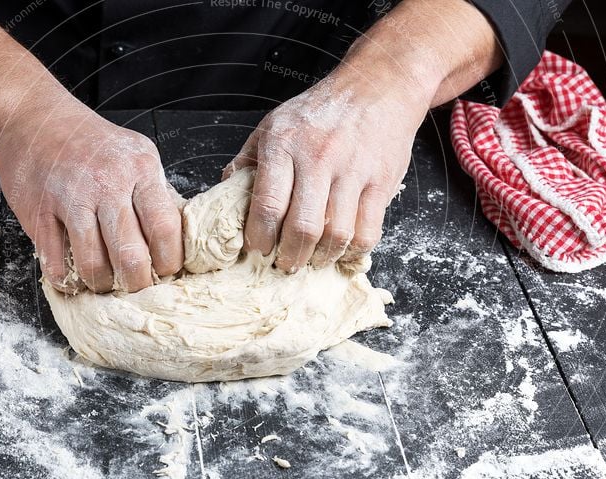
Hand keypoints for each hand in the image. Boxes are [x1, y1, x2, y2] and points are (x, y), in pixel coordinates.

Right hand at [0, 99, 182, 292]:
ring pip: (93, 263)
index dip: (169, 260)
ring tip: (106, 284)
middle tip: (137, 287)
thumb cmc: (91, 142)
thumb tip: (176, 238)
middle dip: (137, 283)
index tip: (168, 272)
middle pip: (131, 254)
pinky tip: (74, 279)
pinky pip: (55, 260)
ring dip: (102, 284)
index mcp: (139, 169)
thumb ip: (154, 192)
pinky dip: (66, 279)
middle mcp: (106, 183)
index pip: (164, 227)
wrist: (33, 118)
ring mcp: (70, 198)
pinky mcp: (39, 211)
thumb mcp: (135, 154)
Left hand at [225, 72, 428, 271]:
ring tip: (312, 260)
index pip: (267, 205)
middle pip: (303, 227)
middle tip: (285, 264)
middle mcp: (319, 158)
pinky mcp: (382, 181)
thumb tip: (224, 195)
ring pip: (337, 234)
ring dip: (321, 258)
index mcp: (284, 145)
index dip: (260, 237)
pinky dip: (353, 250)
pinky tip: (341, 250)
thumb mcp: (273, 125)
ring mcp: (353, 170)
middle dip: (291, 257)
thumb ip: (247, 161)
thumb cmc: (320, 110)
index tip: (258, 248)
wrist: (377, 86)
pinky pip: (368, 231)